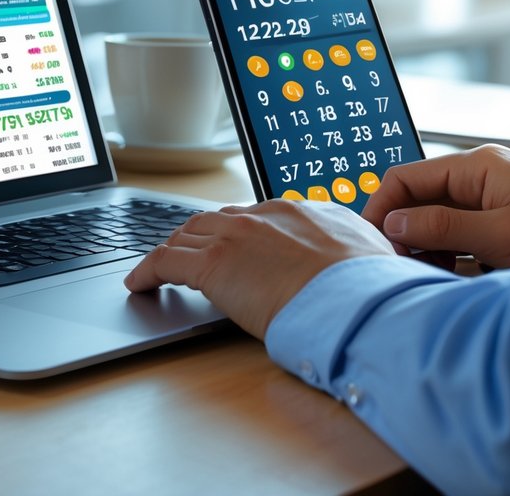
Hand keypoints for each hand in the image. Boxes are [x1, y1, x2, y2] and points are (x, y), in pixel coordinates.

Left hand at [125, 200, 394, 339]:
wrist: (356, 298)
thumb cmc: (370, 290)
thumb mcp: (371, 257)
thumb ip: (358, 252)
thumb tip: (369, 262)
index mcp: (302, 212)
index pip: (259, 216)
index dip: (240, 232)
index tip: (234, 245)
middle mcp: (264, 215)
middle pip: (216, 219)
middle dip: (199, 235)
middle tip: (186, 252)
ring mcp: (235, 235)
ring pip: (186, 236)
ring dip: (171, 251)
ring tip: (160, 267)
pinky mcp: (211, 263)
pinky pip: (165, 262)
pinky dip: (147, 271)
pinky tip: (138, 284)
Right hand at [361, 144, 509, 268]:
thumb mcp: (499, 234)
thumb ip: (441, 228)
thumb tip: (393, 224)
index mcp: (475, 167)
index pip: (405, 177)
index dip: (382, 207)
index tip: (371, 240)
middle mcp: (481, 176)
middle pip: (420, 199)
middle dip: (405, 232)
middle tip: (402, 266)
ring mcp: (493, 197)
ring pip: (440, 218)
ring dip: (430, 246)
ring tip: (433, 274)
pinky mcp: (504, 218)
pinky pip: (463, 231)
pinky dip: (453, 252)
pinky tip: (457, 274)